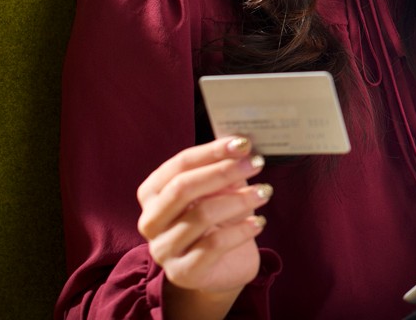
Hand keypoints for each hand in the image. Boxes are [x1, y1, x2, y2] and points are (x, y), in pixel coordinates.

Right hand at [136, 136, 271, 306]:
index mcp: (153, 194)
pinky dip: (240, 230)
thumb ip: (223, 170)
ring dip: (238, 200)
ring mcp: (164, 249)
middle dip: (223, 172)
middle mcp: (151, 221)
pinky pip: (214, 245)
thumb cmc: (221, 220)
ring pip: (201, 216)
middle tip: (256, 164)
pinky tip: (258, 222)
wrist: (225, 266)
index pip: (178, 166)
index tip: (242, 143)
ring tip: (264, 192)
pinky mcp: (183, 272)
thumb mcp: (220, 191)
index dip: (211, 152)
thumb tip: (241, 147)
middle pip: (182, 188)